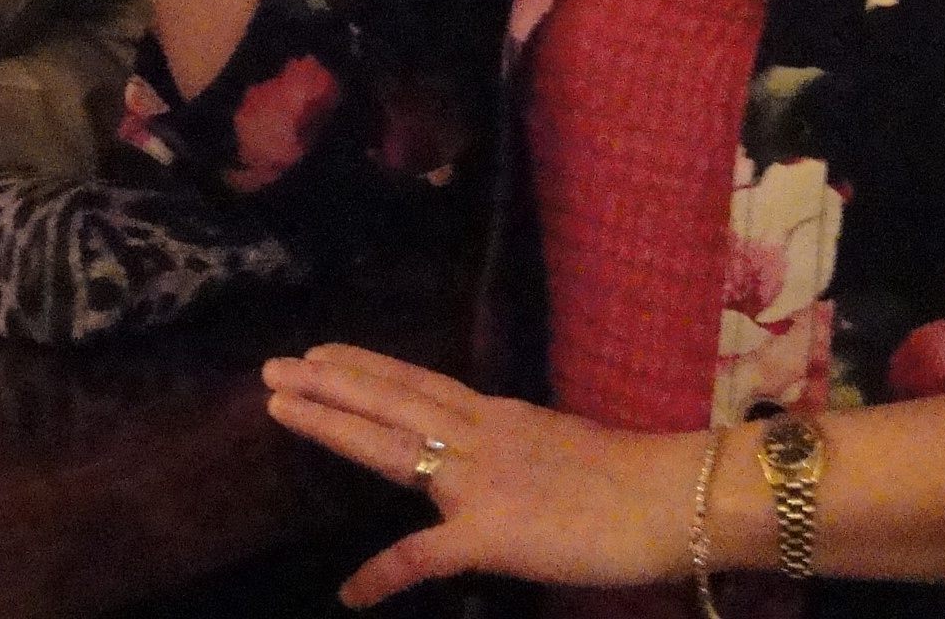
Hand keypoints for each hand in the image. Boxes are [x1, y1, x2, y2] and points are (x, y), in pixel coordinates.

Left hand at [262, 344, 694, 608]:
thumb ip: (518, 446)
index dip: (365, 367)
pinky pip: (425, 556)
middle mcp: (479, 434)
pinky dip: (384, 573)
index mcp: (497, 416)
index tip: (320, 351)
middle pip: (389, 400)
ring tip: (281, 408)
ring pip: (392, 445)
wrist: (672, 497)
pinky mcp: (491, 535)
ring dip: (333, 425)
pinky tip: (351, 593)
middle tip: (273, 366)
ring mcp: (479, 481)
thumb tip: (497, 452)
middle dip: (329, 383)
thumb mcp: (560, 445)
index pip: (417, 383)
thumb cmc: (633, 478)